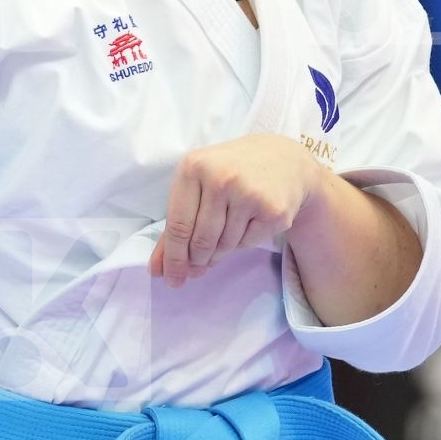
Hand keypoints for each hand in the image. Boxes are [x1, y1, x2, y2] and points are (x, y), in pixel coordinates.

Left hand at [146, 134, 327, 287]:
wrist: (284, 160)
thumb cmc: (229, 173)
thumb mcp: (197, 186)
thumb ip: (174, 227)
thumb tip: (156, 270)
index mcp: (194, 167)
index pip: (178, 225)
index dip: (174, 258)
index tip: (171, 279)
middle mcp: (220, 177)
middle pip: (201, 240)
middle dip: (197, 260)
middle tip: (198, 266)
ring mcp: (249, 193)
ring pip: (224, 245)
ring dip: (219, 252)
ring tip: (224, 234)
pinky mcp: (273, 210)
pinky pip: (246, 243)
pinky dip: (242, 242)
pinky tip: (247, 223)